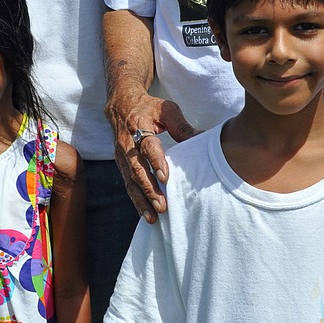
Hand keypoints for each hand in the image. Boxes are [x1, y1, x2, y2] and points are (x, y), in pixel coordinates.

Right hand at [104, 86, 195, 223]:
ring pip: (130, 182)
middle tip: (162, 206)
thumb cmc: (149, 108)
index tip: (165, 177)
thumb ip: (182, 127)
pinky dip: (136, 200)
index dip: (156, 161)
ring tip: (153, 217)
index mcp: (139, 126)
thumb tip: (203, 141)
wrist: (121, 105)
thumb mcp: (167, 111)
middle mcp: (127, 144)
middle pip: (137, 170)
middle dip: (149, 189)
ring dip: (142, 200)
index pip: (148, 146)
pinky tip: (146, 214)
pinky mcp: (121, 165)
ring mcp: (121, 156)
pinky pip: (128, 185)